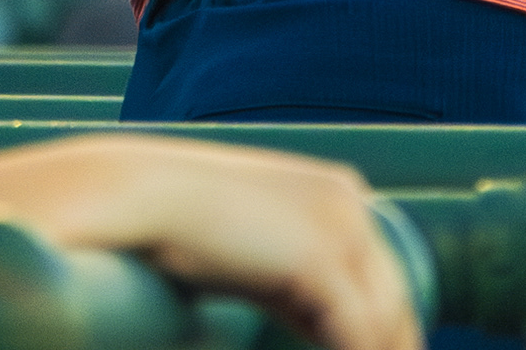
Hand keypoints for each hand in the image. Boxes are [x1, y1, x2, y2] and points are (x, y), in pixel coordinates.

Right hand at [0, 139, 420, 349]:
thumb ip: (285, 277)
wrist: (129, 197)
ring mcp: (339, 227)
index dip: (387, 332)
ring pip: (384, 325)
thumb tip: (310, 321)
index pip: (385, 277)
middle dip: (391, 347)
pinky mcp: (319, 262)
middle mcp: (348, 201)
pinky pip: (361, 337)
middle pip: (395, 303)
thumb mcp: (249, 246)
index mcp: (337, 191)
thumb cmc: (172, 223)